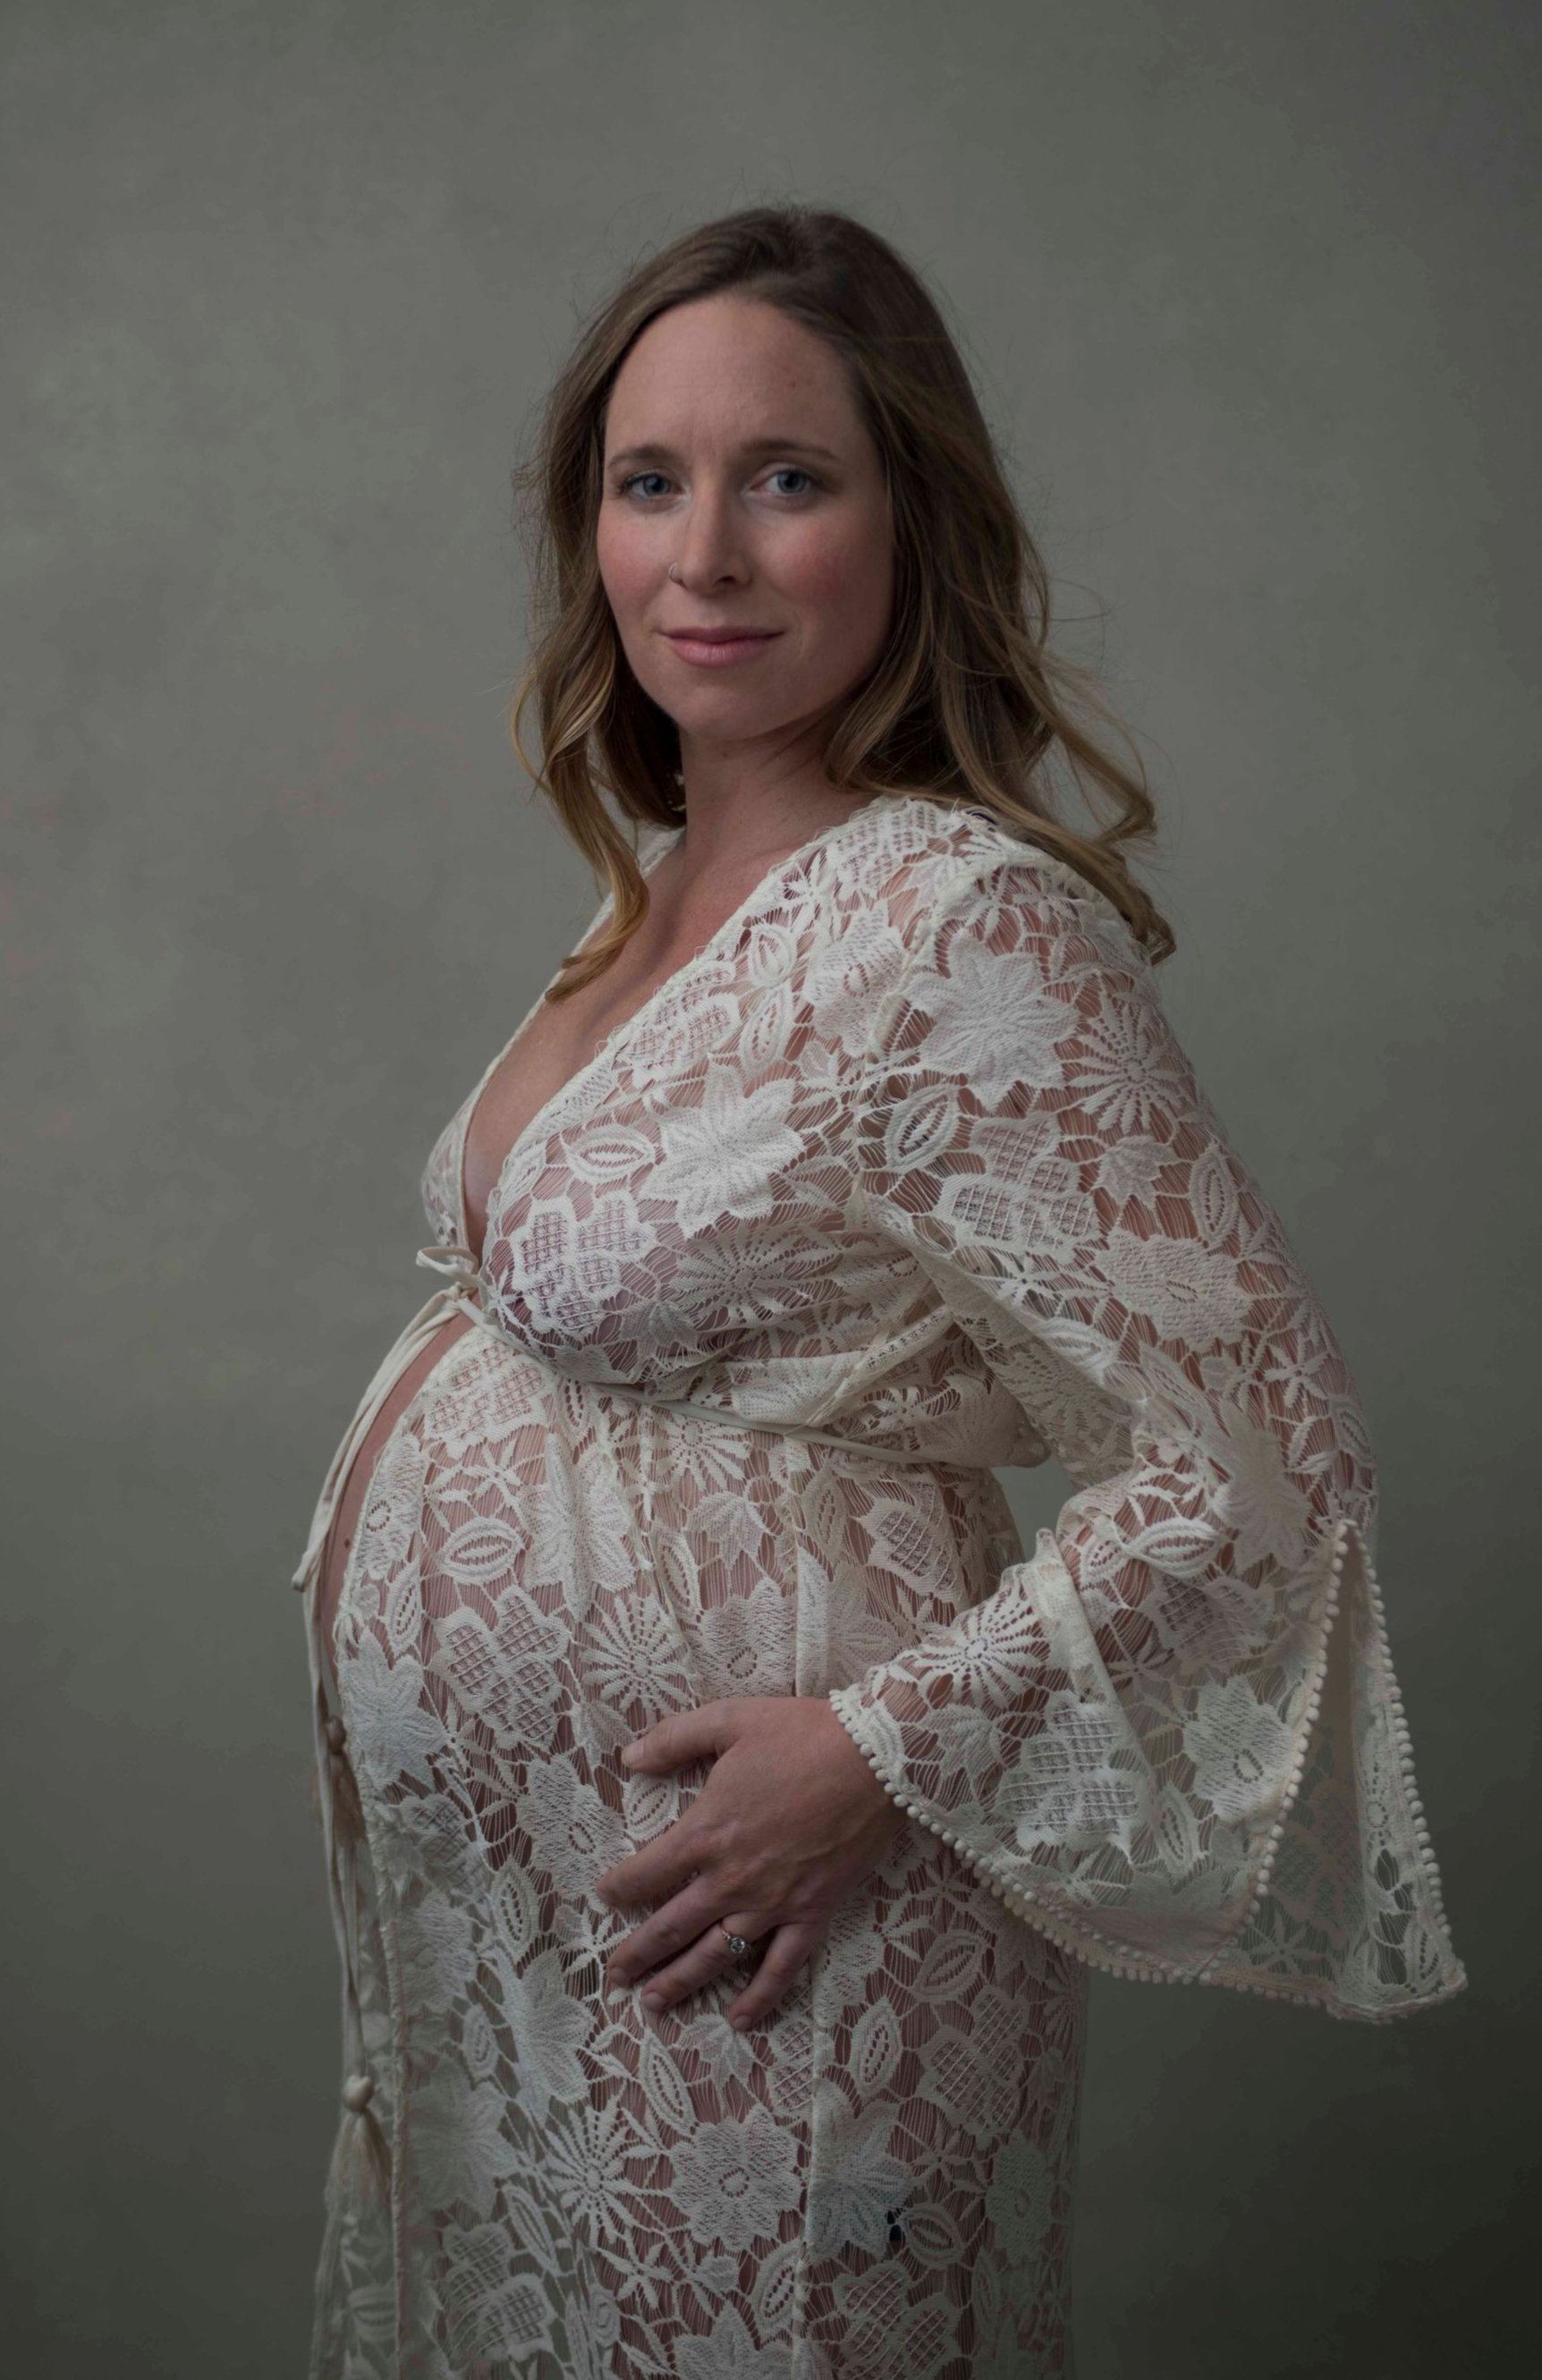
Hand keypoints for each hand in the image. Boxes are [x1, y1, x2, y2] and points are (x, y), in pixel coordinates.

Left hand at [597, 1695, 906, 2029]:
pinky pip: (782, 1968)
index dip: (618, 1889)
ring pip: (714, 1956)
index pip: (645, 1874)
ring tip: (651, 2004)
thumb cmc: (801, 1734)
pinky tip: (740, 2021)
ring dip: (679, 1983)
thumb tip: (628, 1757)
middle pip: (670, 1927)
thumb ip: (674, 1739)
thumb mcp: (728, 1720)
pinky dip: (760, 1998)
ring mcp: (772, 1903)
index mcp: (705, 1833)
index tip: (605, 1897)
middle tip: (613, 1975)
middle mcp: (731, 1879)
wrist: (875, 1758)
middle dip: (636, 1954)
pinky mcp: (812, 1913)